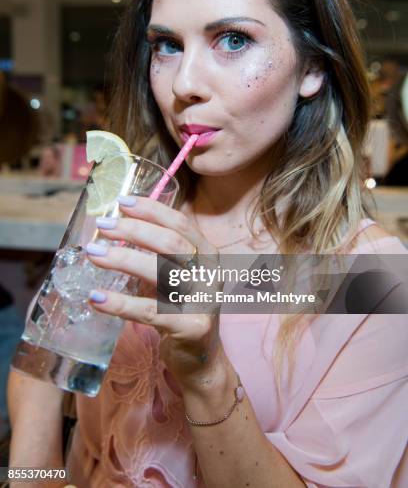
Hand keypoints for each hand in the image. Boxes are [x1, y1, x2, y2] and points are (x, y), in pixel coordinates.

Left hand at [86, 196, 221, 386]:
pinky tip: (97, 298)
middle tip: (103, 226)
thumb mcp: (176, 277)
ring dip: (123, 259)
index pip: (181, 223)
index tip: (122, 202)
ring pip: (161, 272)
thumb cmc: (181, 311)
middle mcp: (210, 274)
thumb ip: (158, 255)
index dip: (152, 210)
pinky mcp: (192, 328)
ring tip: (93, 254)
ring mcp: (204, 301)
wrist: (202, 361)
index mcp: (207, 255)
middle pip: (171, 243)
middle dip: (134, 230)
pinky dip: (120, 304)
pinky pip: (150, 311)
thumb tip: (115, 228)